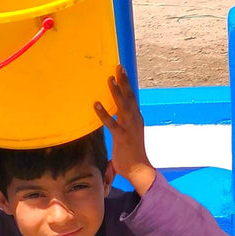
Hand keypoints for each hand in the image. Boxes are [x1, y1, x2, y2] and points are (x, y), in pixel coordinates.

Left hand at [94, 66, 155, 195]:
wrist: (139, 169)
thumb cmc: (131, 152)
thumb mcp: (129, 133)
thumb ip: (123, 123)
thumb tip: (117, 116)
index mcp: (136, 118)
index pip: (132, 97)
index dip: (127, 83)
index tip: (122, 70)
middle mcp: (135, 120)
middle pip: (129, 96)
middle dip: (124, 81)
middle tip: (119, 67)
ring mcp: (129, 128)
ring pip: (122, 106)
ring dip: (116, 92)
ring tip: (109, 79)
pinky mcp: (122, 137)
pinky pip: (112, 123)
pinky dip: (104, 113)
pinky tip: (96, 105)